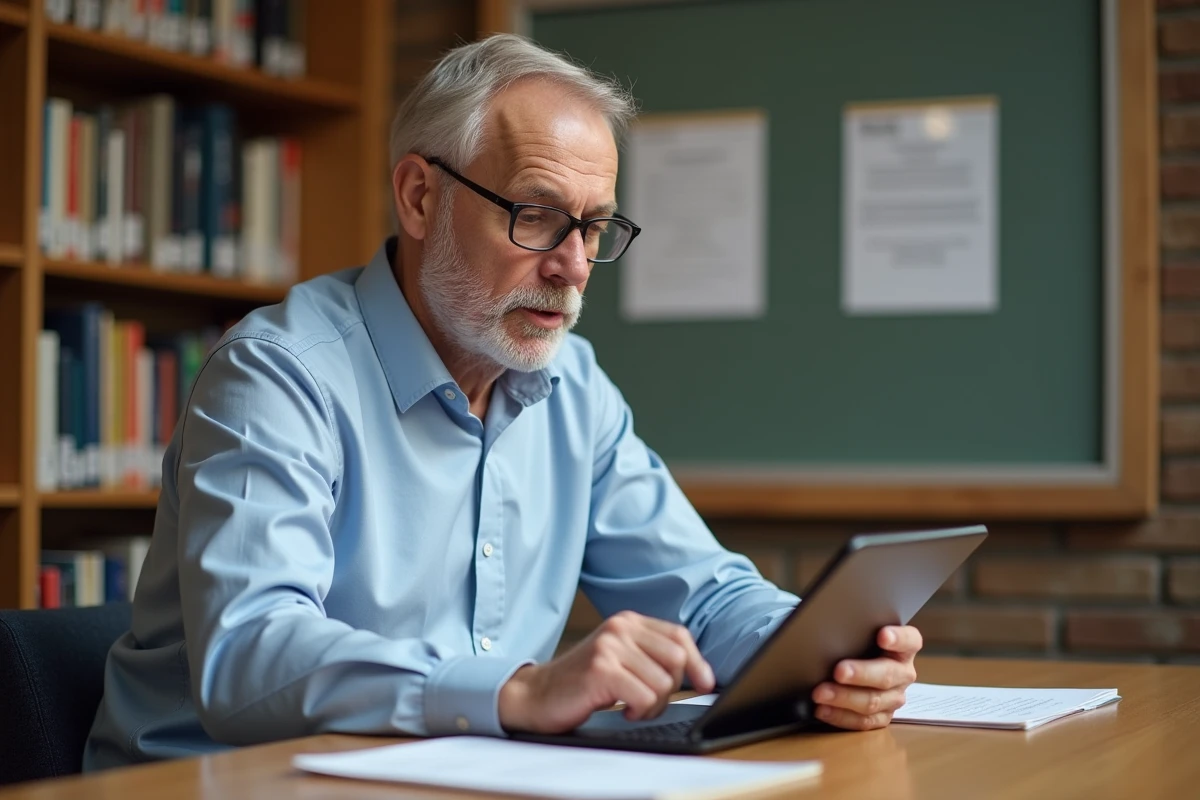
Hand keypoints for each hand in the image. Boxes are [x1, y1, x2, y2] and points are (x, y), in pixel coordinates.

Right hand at [498, 611, 715, 734]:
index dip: (698, 663)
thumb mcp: (621, 660)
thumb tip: (704, 676)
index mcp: (628, 621)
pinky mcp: (601, 669)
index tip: (704, 685)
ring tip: (630, 706)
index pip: (680, 636)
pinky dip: (639, 711)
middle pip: (677, 660)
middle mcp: (620, 627)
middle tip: (647, 701)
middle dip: (670, 689)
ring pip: (663, 683)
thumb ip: (654, 658)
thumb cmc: (583, 683)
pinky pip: (644, 696)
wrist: (536, 695)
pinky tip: (622, 710)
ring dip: (652, 706)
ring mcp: (610, 646)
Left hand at [810, 625, 921, 730]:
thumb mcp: (860, 633)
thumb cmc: (857, 643)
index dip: (898, 638)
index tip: (882, 635)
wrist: (858, 665)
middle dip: (861, 673)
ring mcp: (895, 697)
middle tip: (839, 671)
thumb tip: (827, 626)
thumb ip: (854, 629)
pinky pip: (864, 721)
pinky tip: (822, 709)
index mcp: (905, 648)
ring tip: (820, 693)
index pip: (910, 640)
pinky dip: (840, 716)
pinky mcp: (883, 717)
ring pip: (873, 701)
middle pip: (887, 674)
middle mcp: (903, 673)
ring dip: (844, 698)